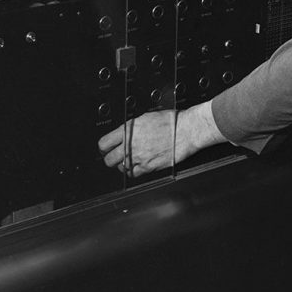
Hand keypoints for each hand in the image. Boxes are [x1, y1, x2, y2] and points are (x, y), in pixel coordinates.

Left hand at [98, 101, 225, 176]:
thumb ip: (132, 127)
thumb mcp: (147, 117)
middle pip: (109, 159)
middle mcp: (131, 144)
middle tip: (114, 157)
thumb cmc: (172, 121)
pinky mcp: (148, 167)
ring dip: (123, 165)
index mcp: (129, 130)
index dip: (103, 147)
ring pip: (120, 167)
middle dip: (111, 158)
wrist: (187, 130)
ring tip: (129, 160)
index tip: (105, 149)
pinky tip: (137, 166)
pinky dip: (133, 171)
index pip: (104, 143)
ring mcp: (139, 157)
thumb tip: (125, 132)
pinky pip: (133, 174)